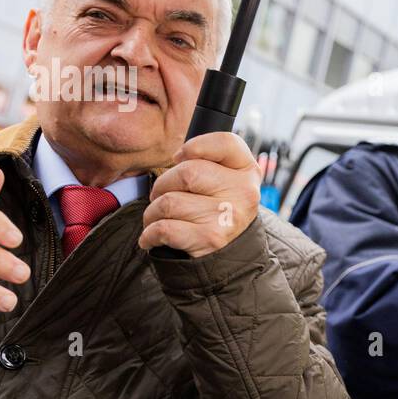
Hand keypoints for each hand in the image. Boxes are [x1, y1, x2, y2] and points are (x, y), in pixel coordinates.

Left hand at [140, 132, 260, 257]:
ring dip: (152, 213)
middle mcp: (244, 192)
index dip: (195, 146)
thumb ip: (208, 161)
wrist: (229, 256)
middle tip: (162, 197)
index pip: (226, 142)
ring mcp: (228, 216)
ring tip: (158, 219)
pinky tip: (152, 237)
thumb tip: (178, 158)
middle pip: (186, 173)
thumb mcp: (225, 181)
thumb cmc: (216, 210)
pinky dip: (149, 234)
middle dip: (162, 185)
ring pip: (169, 202)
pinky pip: (163, 228)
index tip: (179, 158)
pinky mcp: (211, 239)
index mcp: (248, 171)